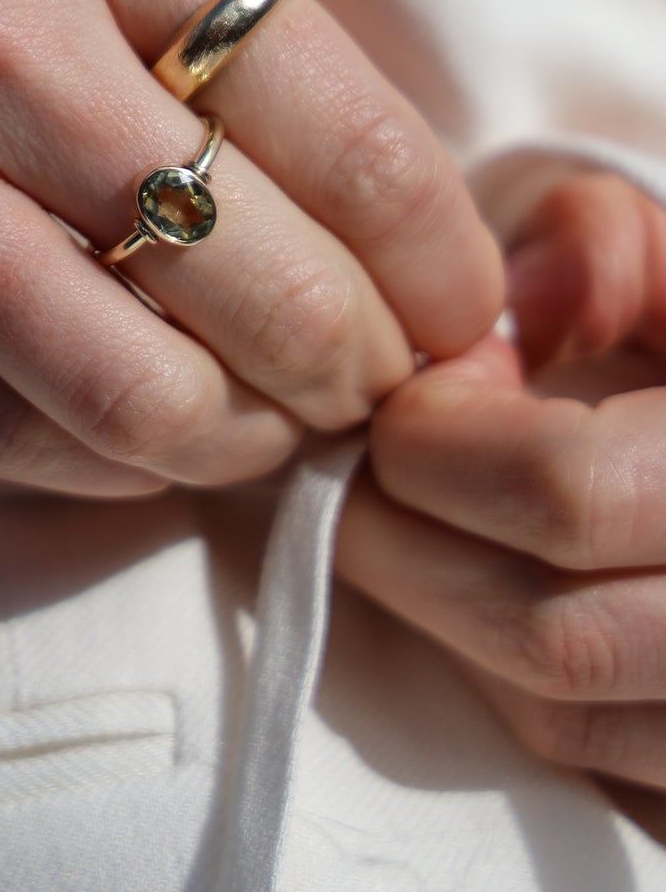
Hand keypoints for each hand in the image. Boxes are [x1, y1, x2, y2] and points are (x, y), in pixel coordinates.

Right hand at [0, 0, 501, 495]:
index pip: (346, 115)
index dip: (434, 248)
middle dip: (361, 364)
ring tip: (262, 425)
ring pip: (138, 380)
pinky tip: (123, 428)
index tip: (453, 300)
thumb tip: (337, 147)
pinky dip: (90, 454)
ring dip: (238, 436)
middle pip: (269, 270)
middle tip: (375, 383)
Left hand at [338, 171, 665, 786]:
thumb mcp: (665, 256)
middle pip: (550, 631)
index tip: (413, 394)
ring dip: (440, 612)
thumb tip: (516, 310)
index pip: (564, 492)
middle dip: (409, 544)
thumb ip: (601, 244)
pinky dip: (502, 674)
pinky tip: (475, 581)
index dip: (446, 444)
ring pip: (557, 709)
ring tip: (405, 515)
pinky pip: (586, 754)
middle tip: (362, 467)